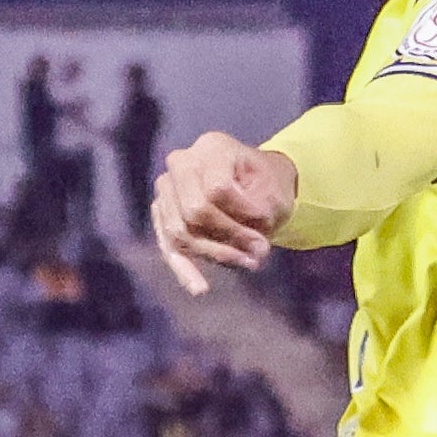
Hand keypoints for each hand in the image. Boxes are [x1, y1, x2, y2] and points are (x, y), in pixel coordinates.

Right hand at [153, 131, 297, 295]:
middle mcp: (181, 162)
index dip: (242, 213)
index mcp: (212, 147)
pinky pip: (167, 245)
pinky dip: (184, 269)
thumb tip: (251, 252)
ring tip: (247, 264)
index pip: (216, 190)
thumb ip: (260, 219)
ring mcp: (167, 187)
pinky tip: (199, 288)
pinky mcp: (163, 212)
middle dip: (227, 238)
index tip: (266, 223)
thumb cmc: (266, 184)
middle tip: (259, 251)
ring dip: (214, 255)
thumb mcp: (273, 193)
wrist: (257, 184)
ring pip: (179, 232)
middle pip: (193, 212)